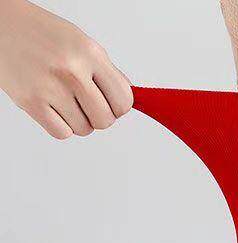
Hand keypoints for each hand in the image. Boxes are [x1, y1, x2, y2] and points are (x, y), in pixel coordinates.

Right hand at [0, 0, 132, 137]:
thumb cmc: (40, 34)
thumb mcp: (80, 42)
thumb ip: (105, 73)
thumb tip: (126, 102)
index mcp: (89, 53)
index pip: (124, 100)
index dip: (119, 106)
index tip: (110, 103)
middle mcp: (72, 70)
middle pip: (106, 120)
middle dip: (99, 116)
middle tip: (85, 103)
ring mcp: (50, 87)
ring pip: (84, 129)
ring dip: (78, 120)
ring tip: (63, 99)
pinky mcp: (31, 102)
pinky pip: (62, 133)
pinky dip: (60, 125)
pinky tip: (52, 107)